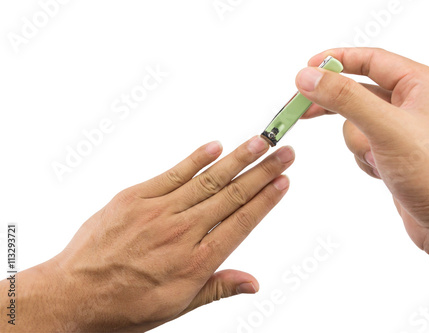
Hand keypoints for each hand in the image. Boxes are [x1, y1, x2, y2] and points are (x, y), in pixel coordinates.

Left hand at [4, 136, 294, 331]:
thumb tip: (253, 282)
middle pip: (231, 195)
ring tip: (261, 142)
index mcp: (196, 261)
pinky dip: (195, 159)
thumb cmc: (125, 305)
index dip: (266, 200)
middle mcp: (182, 231)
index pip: (242, 222)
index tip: (284, 181)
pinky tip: (215, 146)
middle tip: (285, 152)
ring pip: (207, 180)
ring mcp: (158, 211)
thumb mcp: (177, 306)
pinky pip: (172, 173)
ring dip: (237, 158)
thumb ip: (218, 288)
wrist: (74, 294)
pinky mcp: (135, 197)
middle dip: (263, 172)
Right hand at [296, 47, 428, 331]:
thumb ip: (345, 98)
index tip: (306, 68)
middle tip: (302, 110)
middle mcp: (414, 103)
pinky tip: (382, 171)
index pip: (371, 59)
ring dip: (358, 142)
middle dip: (334, 104)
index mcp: (421, 84)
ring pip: (357, 123)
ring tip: (377, 158)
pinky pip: (363, 145)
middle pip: (358, 91)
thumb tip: (308, 76)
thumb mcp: (385, 128)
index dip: (337, 60)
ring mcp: (404, 130)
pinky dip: (365, 158)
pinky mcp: (395, 154)